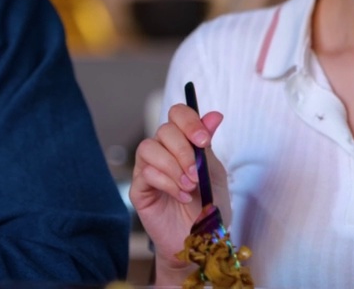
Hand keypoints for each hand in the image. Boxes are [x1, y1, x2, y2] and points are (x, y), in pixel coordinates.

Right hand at [128, 101, 222, 284]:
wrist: (201, 240)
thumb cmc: (208, 205)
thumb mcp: (215, 172)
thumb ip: (208, 145)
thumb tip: (215, 115)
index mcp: (182, 142)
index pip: (177, 114)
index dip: (189, 122)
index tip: (203, 140)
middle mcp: (162, 151)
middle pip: (164, 130)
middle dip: (183, 151)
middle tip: (197, 174)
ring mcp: (147, 168)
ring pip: (149, 148)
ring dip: (173, 167)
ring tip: (189, 186)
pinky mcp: (139, 188)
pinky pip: (146, 173)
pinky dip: (167, 183)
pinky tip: (181, 196)